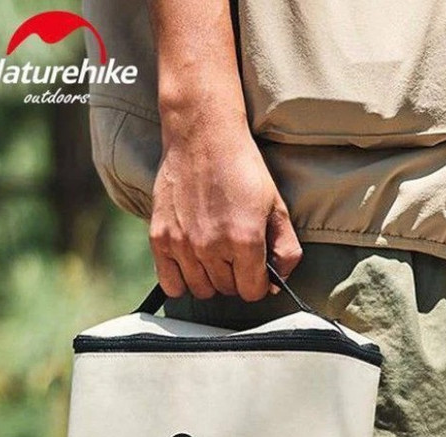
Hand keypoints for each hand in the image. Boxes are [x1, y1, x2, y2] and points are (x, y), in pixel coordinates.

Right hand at [149, 114, 301, 300]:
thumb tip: (278, 283)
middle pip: (228, 290)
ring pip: (201, 290)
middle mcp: (212, 246)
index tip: (257, 270)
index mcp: (245, 240)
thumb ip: (285, 250)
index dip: (259, 283)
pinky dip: (182, 281)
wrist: (202, 135)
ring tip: (215, 257)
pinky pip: (171, 284)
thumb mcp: (277, 208)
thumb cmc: (242, 168)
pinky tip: (191, 265)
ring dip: (211, 280)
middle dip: (236, 278)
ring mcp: (183, 244)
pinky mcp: (160, 238)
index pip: (253, 291)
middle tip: (236, 255)